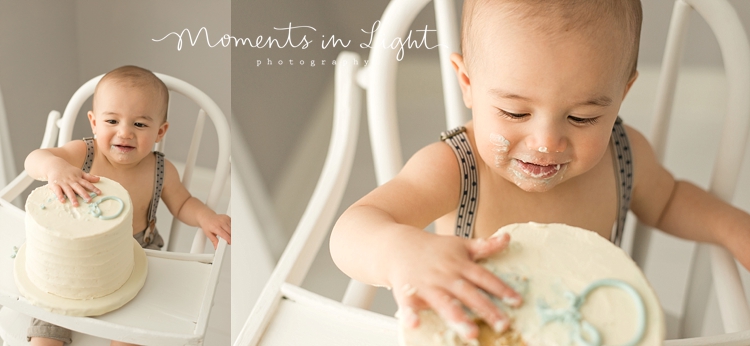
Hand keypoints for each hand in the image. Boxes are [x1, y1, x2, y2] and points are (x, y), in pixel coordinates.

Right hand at [46, 163, 100, 206]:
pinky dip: (59, 195)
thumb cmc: (69, 171)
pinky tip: (62, 201)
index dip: (93, 188)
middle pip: (78, 188)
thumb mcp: (79, 172)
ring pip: (68, 191)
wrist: (54, 165)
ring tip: (76, 204)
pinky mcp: (55, 185)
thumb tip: (98, 179)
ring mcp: (63, 183)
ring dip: (72, 197)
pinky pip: (57, 191)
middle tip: (89, 200)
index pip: (86, 183)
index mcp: (78, 178)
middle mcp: (71, 181)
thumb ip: (88, 177)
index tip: (99, 193)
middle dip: (84, 194)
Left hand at [199, 213, 230, 248]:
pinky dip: (231, 228)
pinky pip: (232, 224)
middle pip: (230, 231)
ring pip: (232, 228)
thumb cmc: (207, 224)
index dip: (228, 239)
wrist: (206, 217)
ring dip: (231, 232)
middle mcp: (221, 222)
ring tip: (226, 234)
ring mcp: (225, 219)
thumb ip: (214, 240)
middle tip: (228, 240)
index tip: (229, 242)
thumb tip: (217, 246)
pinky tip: (227, 228)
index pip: (224, 234)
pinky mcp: (227, 217)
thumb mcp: (208, 234)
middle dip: (230, 237)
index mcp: (215, 227)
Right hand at [390, 232, 520, 341]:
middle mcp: (445, 275)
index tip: (517, 302)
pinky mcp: (407, 293)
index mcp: (459, 264)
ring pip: (444, 303)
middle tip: (503, 325)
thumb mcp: (459, 244)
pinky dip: (410, 315)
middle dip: (486, 309)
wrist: (396, 245)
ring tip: (471, 332)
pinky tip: (414, 325)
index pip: (484, 277)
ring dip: (457, 317)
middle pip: (468, 294)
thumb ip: (484, 246)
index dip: (501, 289)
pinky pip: (408, 306)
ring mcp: (426, 285)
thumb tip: (507, 237)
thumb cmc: (432, 249)